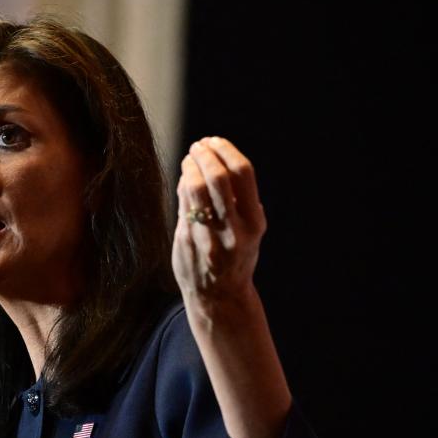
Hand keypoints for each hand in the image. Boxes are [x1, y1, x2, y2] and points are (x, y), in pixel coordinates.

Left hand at [172, 136, 266, 314]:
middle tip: (198, 146)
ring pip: (194, 189)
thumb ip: (238, 199)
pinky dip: (183, 186)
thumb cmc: (236, 255)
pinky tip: (185, 179)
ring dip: (189, 167)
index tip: (214, 141)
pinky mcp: (187, 241)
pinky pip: (183, 205)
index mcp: (255, 222)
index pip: (242, 173)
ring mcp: (208, 236)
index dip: (225, 151)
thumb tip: (216, 159)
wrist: (219, 296)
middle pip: (217, 177)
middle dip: (205, 155)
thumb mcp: (249, 229)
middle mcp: (234, 230)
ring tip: (189, 159)